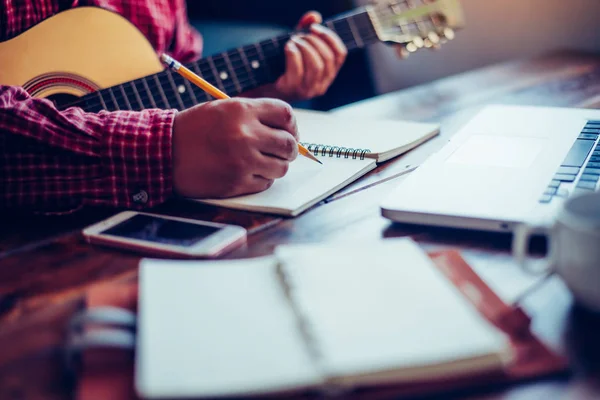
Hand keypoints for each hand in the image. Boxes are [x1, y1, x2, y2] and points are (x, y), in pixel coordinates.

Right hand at [172, 98, 298, 198]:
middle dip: (290, 150)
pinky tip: (246, 172)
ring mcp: (243, 160)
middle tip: (282, 152)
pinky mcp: (237, 182)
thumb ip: (255, 116)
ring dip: (276, 166)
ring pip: (281, 167)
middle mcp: (246, 134)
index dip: (292, 125)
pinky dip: (261, 179)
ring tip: (260, 162)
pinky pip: (266, 183)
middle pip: (289, 144)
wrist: (164, 153)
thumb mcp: (224, 109)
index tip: (289, 132)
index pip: (286, 115)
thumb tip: (289, 132)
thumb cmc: (195, 130)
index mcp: (242, 110)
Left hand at [249, 11, 346, 101]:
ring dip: (305, 47)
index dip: (330, 38)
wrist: (262, 85)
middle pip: (328, 58)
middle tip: (299, 35)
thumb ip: (306, 30)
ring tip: (293, 40)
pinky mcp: (293, 91)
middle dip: (314, 41)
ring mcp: (308, 91)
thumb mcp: (297, 46)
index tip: (314, 27)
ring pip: (316, 65)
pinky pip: (298, 70)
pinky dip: (293, 54)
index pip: (340, 55)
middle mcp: (321, 85)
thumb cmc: (282, 65)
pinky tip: (288, 47)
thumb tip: (313, 16)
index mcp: (328, 75)